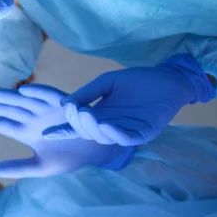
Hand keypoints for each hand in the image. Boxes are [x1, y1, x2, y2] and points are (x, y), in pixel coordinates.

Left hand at [0, 84, 134, 177]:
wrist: (97, 151)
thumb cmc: (70, 157)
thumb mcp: (42, 167)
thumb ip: (19, 168)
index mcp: (27, 133)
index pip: (4, 126)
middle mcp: (34, 118)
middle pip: (10, 111)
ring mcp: (47, 109)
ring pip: (24, 101)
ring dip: (10, 97)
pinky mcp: (63, 103)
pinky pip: (49, 96)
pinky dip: (38, 92)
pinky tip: (23, 89)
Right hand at [42, 54, 215, 145]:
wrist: (169, 79)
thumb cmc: (138, 80)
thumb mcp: (107, 82)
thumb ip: (87, 93)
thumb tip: (64, 104)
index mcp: (99, 115)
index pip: (77, 125)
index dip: (63, 130)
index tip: (47, 133)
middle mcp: (110, 126)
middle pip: (88, 132)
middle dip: (78, 124)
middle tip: (75, 111)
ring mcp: (126, 131)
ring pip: (104, 136)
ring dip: (93, 128)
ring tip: (87, 114)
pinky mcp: (143, 133)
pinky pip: (126, 137)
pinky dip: (114, 133)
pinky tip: (105, 124)